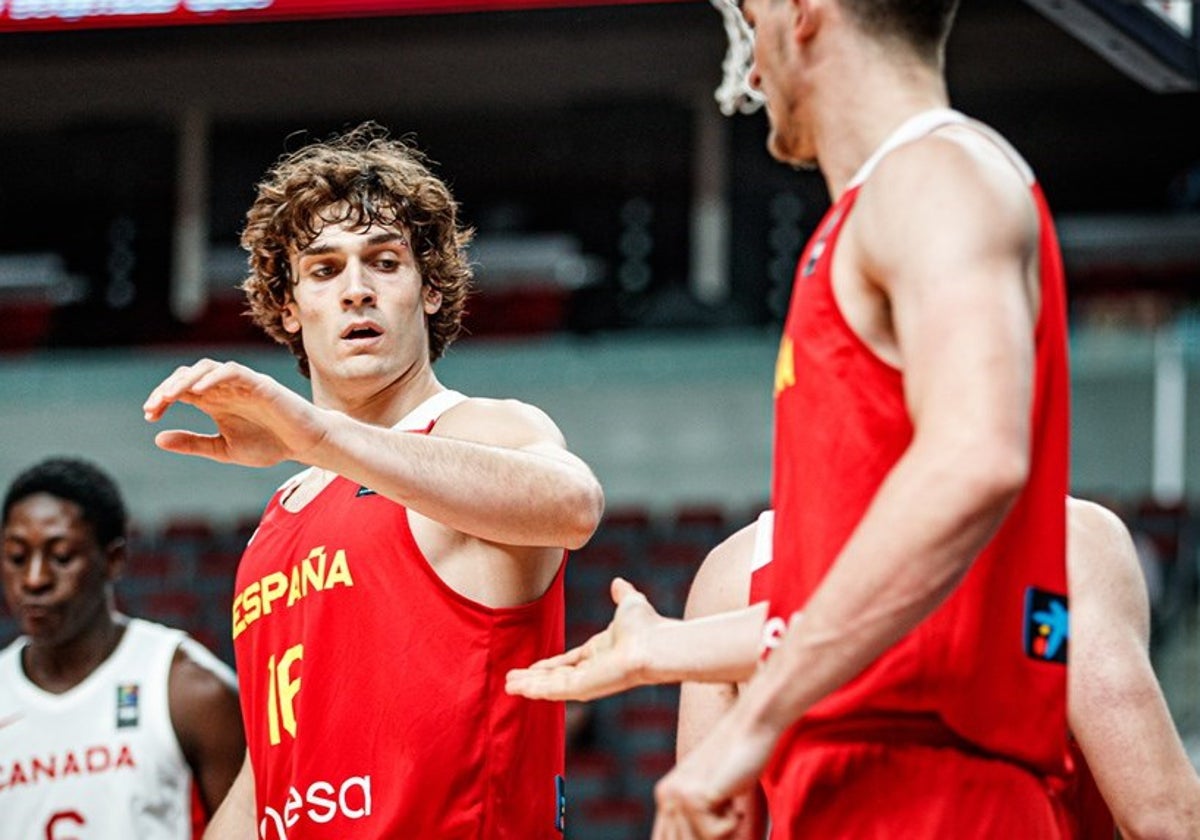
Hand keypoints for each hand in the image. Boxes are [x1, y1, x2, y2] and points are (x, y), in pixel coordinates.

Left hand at [143, 359, 326, 467]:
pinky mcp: (259, 383)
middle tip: (153, 406)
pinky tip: (198, 393)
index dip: (161, 398)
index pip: (180, 390)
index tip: (149, 415)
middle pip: (187, 375)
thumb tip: (157, 438)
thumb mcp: (224, 449)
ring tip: (169, 397)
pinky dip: (213, 378)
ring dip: (185, 380)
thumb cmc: (269, 445)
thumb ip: (193, 443)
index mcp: (215, 401)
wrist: (304, 445)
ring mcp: (241, 383)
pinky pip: (232, 371)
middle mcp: (224, 388)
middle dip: (167, 388)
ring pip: (206, 368)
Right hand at [506, 577, 663, 700]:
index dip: (548, 664)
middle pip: (555, 677)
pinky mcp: (584, 688)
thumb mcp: (630, 603)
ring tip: (508, 686)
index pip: (568, 661)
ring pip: (551, 686)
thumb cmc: (647, 626)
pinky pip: (553, 690)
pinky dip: (534, 689)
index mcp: (600, 652)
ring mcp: (587, 681)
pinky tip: (517, 689)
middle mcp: (592, 669)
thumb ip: (622, 594)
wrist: (655, 643)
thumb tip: (618, 582)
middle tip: (511, 680)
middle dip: (533, 678)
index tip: (532, 666)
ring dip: (529, 685)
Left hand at [651, 700, 776, 839]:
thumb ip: (696, 817)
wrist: (750, 727)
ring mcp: (678, 796)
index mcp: (665, 795)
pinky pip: (716, 834)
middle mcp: (665, 796)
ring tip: (729, 801)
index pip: (664, 838)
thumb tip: (694, 836)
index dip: (692, 836)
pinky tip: (733, 795)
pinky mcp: (695, 797)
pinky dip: (733, 820)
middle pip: (683, 839)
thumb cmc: (739, 760)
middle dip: (711, 833)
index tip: (713, 828)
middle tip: (727, 810)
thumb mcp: (710, 791)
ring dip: (723, 828)